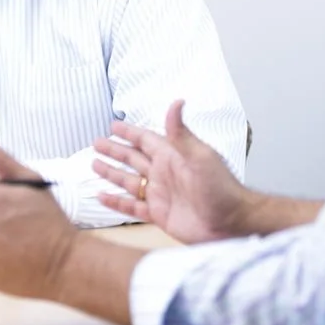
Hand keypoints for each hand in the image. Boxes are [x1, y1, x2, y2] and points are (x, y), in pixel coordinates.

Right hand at [92, 100, 253, 243]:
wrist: (231, 223)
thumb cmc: (221, 188)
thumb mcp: (200, 157)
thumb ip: (181, 133)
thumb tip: (176, 102)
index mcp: (172, 156)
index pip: (145, 139)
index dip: (129, 132)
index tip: (113, 125)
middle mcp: (164, 173)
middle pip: (133, 158)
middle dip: (115, 150)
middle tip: (96, 143)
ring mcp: (160, 194)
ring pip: (129, 181)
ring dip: (112, 173)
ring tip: (93, 164)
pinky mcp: (159, 215)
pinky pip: (132, 207)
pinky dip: (116, 202)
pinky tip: (102, 197)